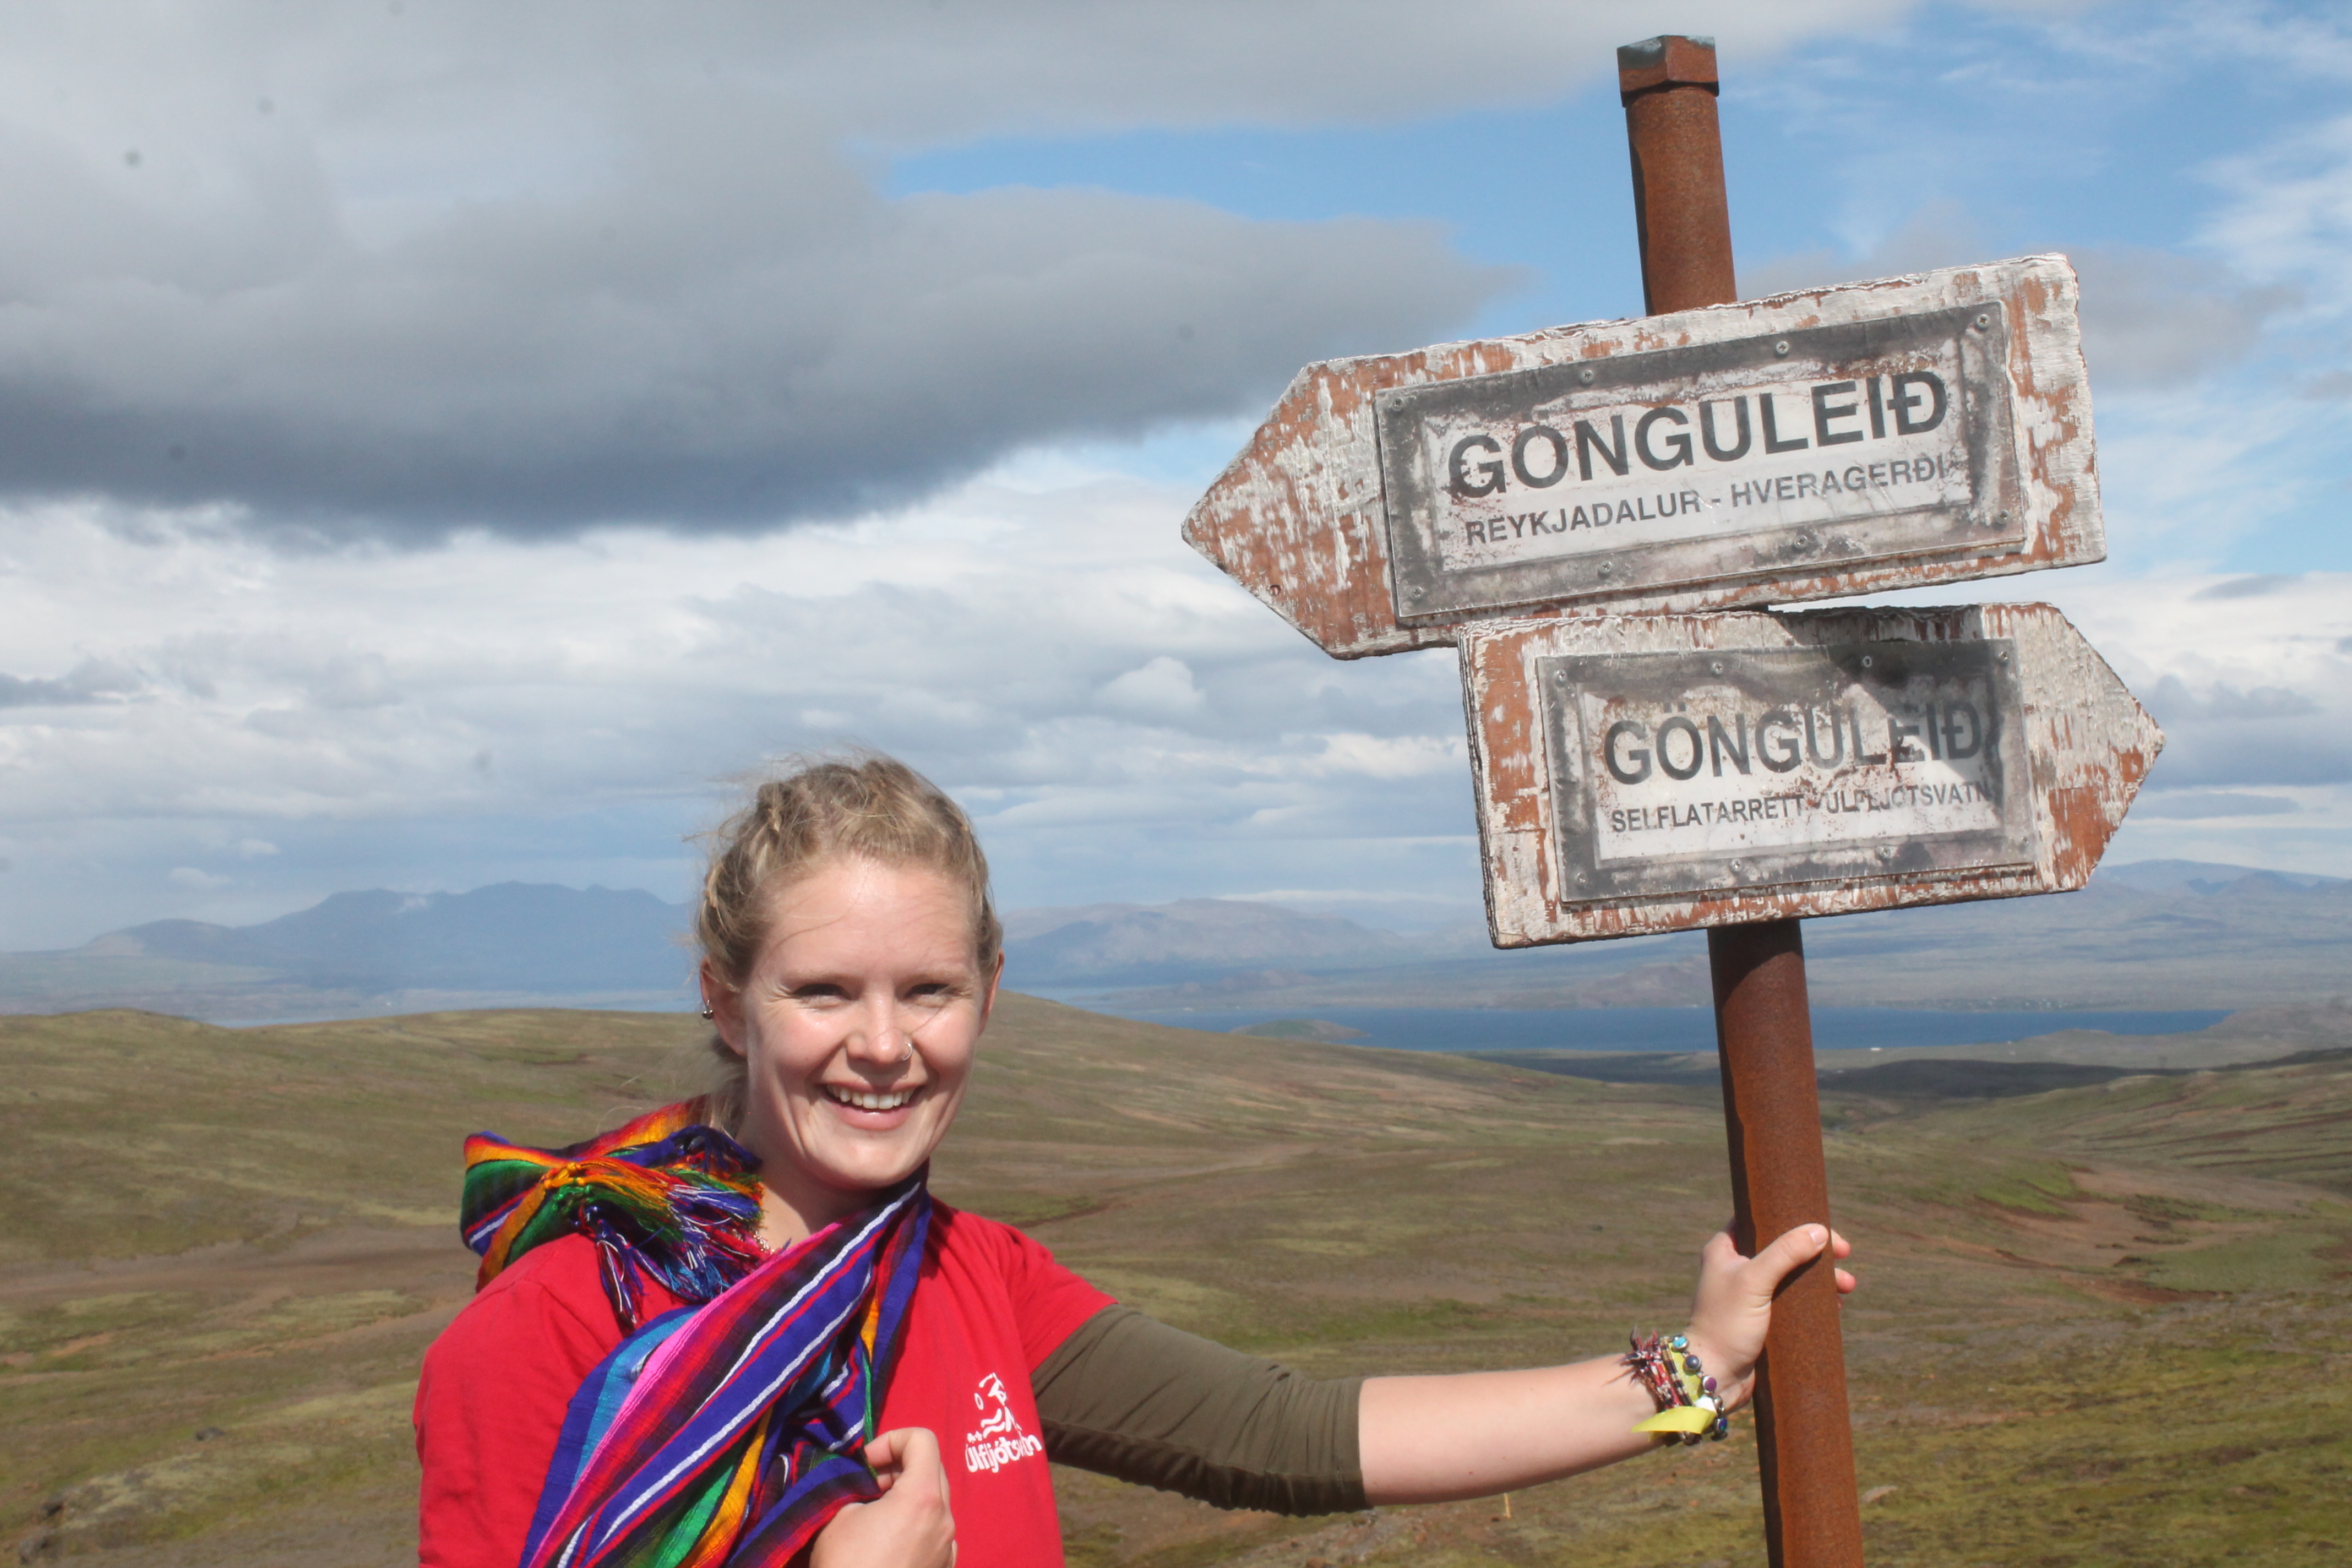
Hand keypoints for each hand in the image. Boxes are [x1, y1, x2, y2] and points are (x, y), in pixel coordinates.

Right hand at [810, 1427, 955, 1567]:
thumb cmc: (845, 1565)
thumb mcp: (838, 1515)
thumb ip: (854, 1486)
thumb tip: (861, 1480)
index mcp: (923, 1497)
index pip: (923, 1439)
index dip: (891, 1440)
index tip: (865, 1465)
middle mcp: (945, 1518)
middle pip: (932, 1467)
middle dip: (898, 1466)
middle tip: (867, 1487)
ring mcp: (948, 1546)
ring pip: (935, 1500)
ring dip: (907, 1496)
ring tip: (875, 1516)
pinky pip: (936, 1530)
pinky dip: (915, 1523)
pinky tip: (888, 1542)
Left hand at [1682, 1222, 1855, 1411]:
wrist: (1714, 1374)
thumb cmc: (1726, 1324)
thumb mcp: (1754, 1281)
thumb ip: (1784, 1253)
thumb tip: (1819, 1231)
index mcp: (1725, 1249)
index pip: (1761, 1221)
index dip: (1792, 1220)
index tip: (1823, 1226)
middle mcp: (1737, 1267)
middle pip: (1784, 1247)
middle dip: (1816, 1252)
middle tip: (1844, 1254)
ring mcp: (1751, 1294)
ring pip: (1793, 1275)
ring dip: (1821, 1277)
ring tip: (1848, 1286)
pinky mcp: (1763, 1318)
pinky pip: (1794, 1301)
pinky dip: (1815, 1301)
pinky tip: (1836, 1306)